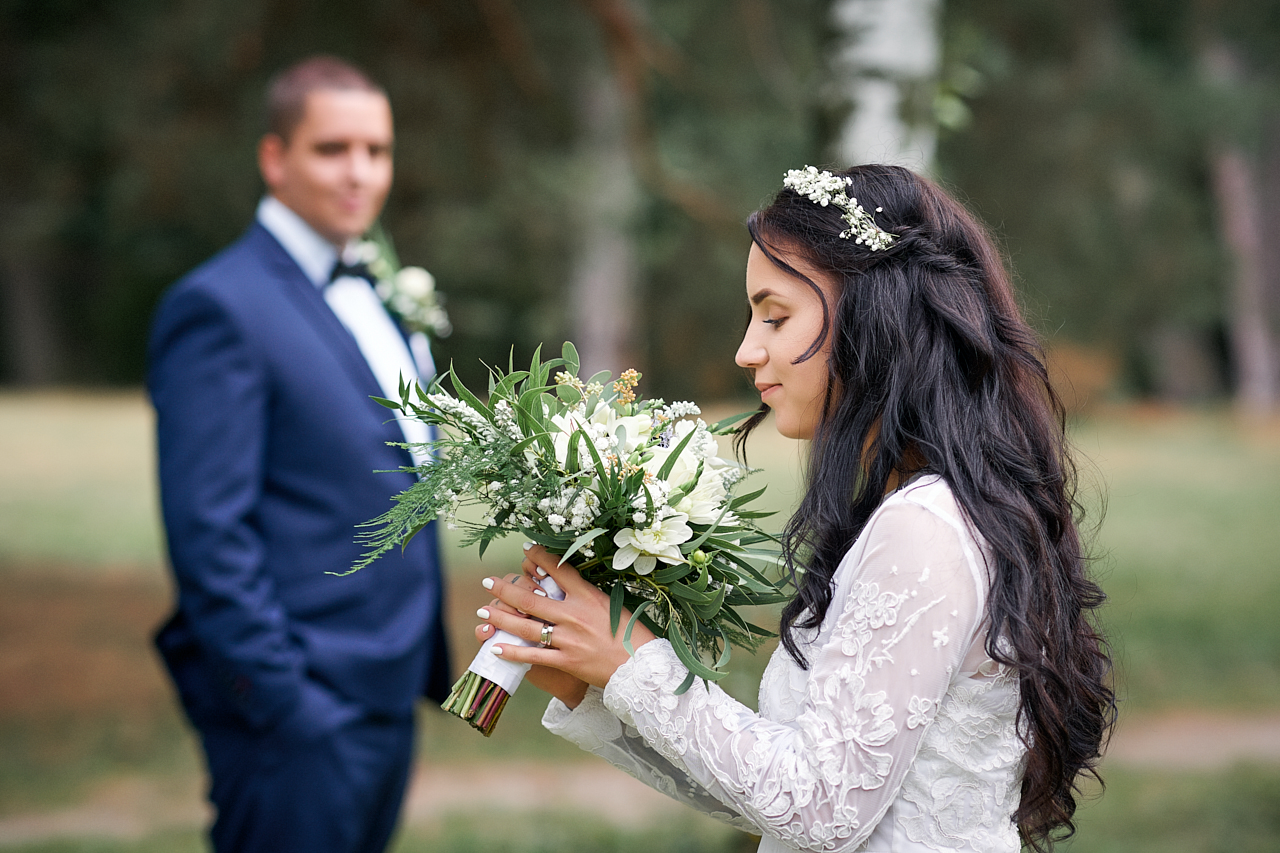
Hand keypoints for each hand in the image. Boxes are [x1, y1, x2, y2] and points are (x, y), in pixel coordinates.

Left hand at [474, 544, 657, 704]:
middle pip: (532, 599)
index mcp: (588, 596)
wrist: (641, 667)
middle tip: (488, 582)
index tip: (525, 550)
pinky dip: (513, 651)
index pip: (558, 570)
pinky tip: (497, 646)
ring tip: (484, 611)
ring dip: (502, 618)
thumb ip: (587, 594)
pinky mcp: (567, 661)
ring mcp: (569, 640)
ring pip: (526, 627)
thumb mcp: (613, 604)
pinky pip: (533, 656)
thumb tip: (567, 581)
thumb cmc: (631, 633)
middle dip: (506, 589)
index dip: (539, 558)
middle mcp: (575, 615)